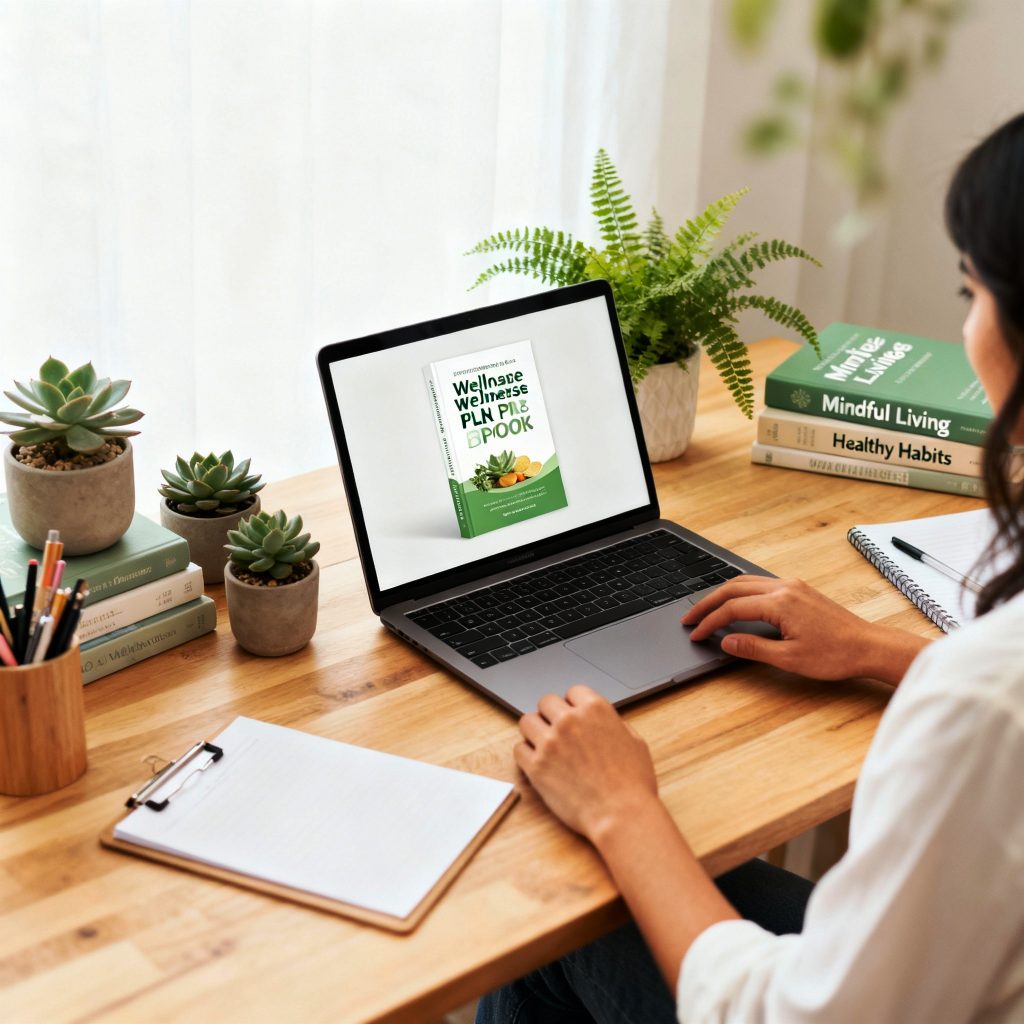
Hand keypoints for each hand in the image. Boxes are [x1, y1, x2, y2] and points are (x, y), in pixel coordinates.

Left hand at [515, 686, 658, 842]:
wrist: (622, 815)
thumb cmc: (633, 783)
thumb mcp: (635, 742)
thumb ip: (614, 724)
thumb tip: (604, 722)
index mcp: (595, 709)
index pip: (573, 691)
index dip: (574, 705)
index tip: (574, 716)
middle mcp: (569, 720)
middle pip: (546, 702)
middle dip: (552, 715)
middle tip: (558, 731)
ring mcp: (550, 742)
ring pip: (526, 721)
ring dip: (535, 731)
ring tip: (544, 745)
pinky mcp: (536, 766)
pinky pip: (519, 749)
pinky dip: (526, 755)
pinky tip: (538, 762)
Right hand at [682, 575, 927, 684]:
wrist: (869, 646)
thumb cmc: (835, 655)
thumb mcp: (790, 659)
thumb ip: (754, 648)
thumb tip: (726, 641)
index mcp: (780, 603)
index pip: (732, 608)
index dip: (709, 622)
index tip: (695, 634)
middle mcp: (784, 588)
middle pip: (734, 588)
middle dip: (708, 603)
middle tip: (690, 618)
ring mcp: (793, 586)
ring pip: (746, 582)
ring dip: (723, 595)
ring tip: (706, 610)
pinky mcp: (800, 590)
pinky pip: (761, 584)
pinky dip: (741, 592)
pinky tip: (736, 603)